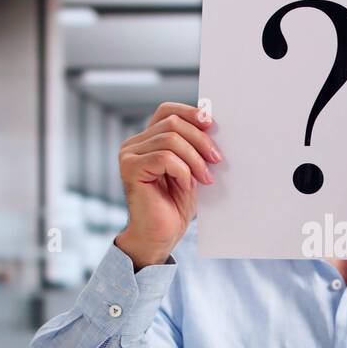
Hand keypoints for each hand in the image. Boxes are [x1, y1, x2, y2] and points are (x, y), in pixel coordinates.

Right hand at [114, 102, 220, 268]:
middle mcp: (134, 144)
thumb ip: (193, 146)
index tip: (211, 123)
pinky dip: (182, 171)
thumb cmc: (175, 205)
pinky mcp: (130, 169)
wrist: (161, 235)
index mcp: (146, 140)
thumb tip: (210, 120)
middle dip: (200, 140)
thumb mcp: (190, 169)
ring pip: (171, 139)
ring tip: (204, 178)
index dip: (190, 112)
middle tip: (217, 160)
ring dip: (194, 159)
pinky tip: (187, 185)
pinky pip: (165, 158)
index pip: (167, 111)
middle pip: (172, 124)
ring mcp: (129, 155)